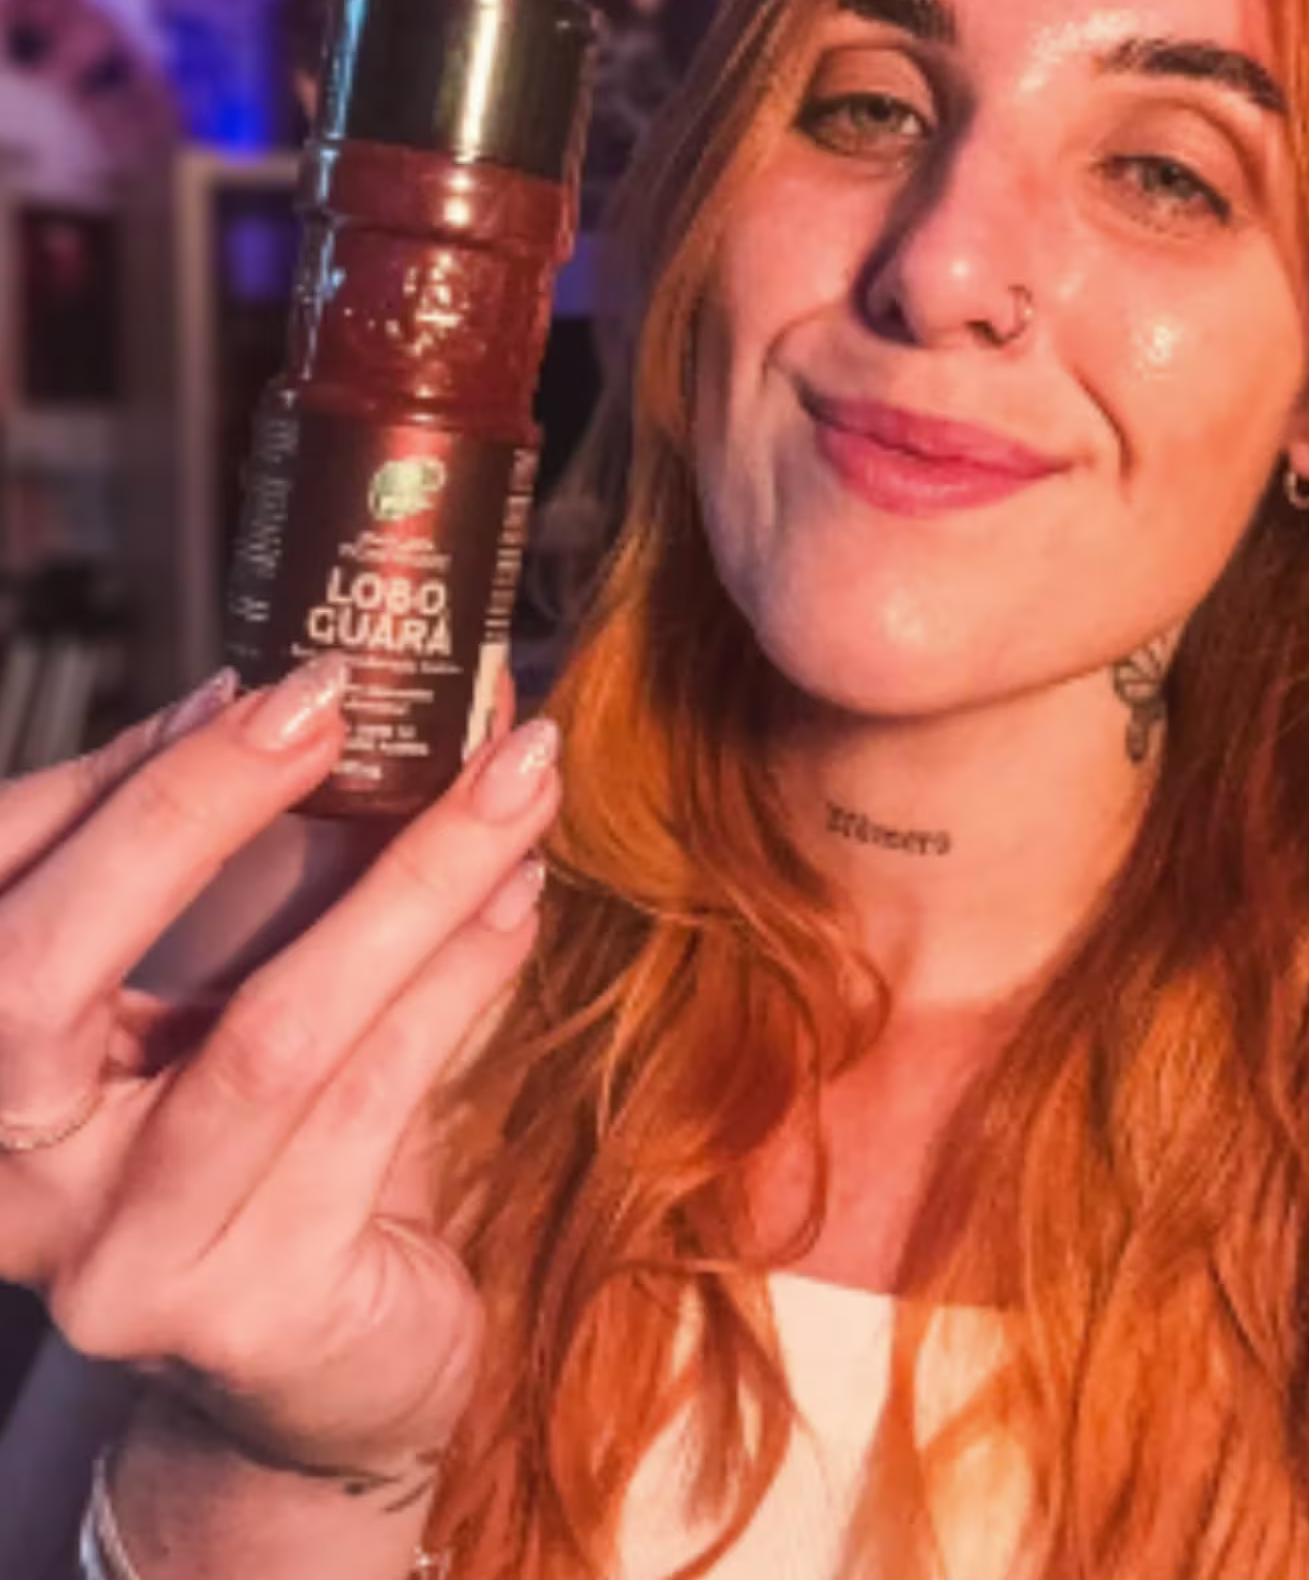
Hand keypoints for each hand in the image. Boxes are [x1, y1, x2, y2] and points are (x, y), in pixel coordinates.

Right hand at [0, 655, 558, 1488]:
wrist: (336, 1361)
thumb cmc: (288, 1144)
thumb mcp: (240, 988)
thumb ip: (244, 866)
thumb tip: (306, 695)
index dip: (110, 782)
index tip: (261, 685)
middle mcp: (7, 1181)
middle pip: (40, 973)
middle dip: (197, 811)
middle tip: (340, 700)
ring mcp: (117, 1258)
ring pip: (262, 1034)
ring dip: (408, 882)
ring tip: (511, 784)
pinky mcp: (247, 1308)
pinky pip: (369, 1106)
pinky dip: (458, 980)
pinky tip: (520, 898)